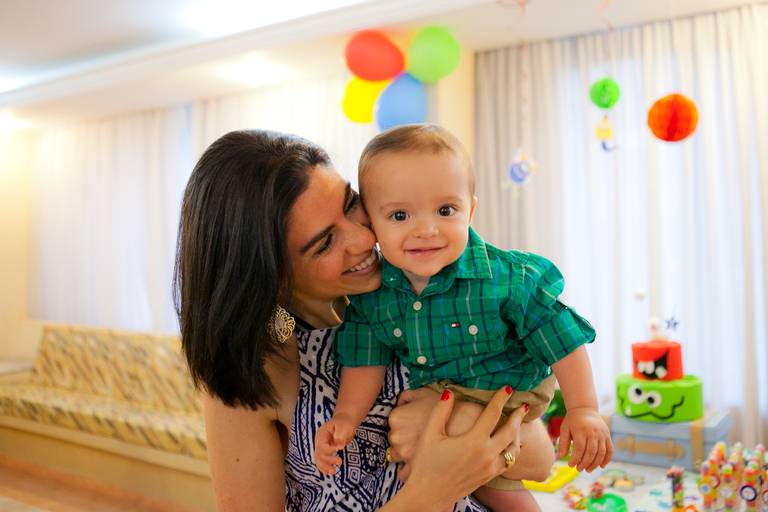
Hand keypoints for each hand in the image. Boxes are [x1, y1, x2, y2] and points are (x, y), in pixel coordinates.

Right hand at [314, 413, 356, 474]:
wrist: (344, 422)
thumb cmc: (344, 424)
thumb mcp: (344, 426)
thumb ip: (341, 435)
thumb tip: (339, 446)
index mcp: (321, 434)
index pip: (322, 445)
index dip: (329, 449)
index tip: (339, 449)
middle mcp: (319, 442)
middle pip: (319, 453)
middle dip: (328, 460)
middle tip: (340, 461)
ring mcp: (321, 447)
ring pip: (319, 460)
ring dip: (325, 467)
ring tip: (333, 471)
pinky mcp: (325, 453)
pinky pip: (322, 461)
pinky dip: (325, 468)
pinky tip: (330, 472)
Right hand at [388, 387, 526, 509]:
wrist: (428, 495)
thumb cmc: (426, 464)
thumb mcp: (430, 435)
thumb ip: (441, 411)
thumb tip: (449, 392)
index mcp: (473, 441)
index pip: (493, 414)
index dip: (501, 399)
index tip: (508, 388)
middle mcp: (486, 455)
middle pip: (510, 431)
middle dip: (518, 416)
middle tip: (525, 405)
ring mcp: (489, 468)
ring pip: (513, 449)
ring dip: (518, 434)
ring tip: (520, 424)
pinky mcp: (488, 477)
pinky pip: (508, 462)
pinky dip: (513, 451)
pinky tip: (512, 446)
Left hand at [557, 407, 612, 471]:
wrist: (585, 409)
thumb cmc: (572, 421)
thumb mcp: (564, 429)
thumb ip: (563, 442)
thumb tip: (561, 457)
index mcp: (581, 430)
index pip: (579, 448)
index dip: (575, 458)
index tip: (570, 465)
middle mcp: (593, 432)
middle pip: (591, 452)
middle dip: (585, 463)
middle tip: (579, 469)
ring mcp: (602, 434)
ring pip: (601, 453)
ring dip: (595, 464)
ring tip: (587, 469)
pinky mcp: (607, 435)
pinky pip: (610, 449)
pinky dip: (607, 459)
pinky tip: (601, 466)